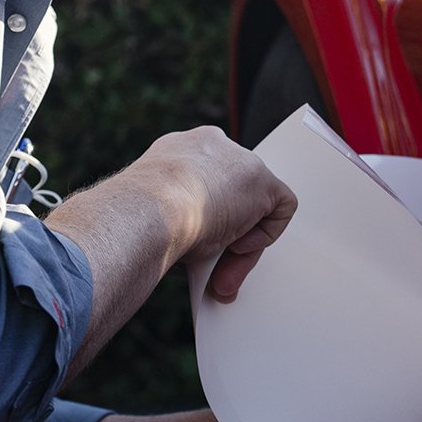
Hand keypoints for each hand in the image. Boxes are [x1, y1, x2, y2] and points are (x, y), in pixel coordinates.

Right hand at [139, 126, 297, 300]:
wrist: (148, 210)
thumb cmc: (141, 218)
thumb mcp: (158, 215)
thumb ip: (180, 220)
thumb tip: (188, 248)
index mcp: (177, 150)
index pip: (204, 182)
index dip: (205, 217)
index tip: (195, 243)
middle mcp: (209, 146)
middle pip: (232, 194)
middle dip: (225, 235)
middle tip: (212, 274)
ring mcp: (237, 159)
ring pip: (253, 207)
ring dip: (240, 244)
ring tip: (220, 275)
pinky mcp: (261, 179)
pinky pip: (280, 209)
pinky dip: (264, 235)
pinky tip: (237, 246)